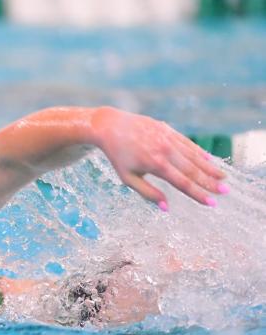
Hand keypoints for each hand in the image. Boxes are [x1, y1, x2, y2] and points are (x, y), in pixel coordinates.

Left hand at [91, 107, 226, 208]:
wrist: (111, 127)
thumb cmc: (118, 156)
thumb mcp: (128, 178)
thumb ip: (148, 192)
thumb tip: (166, 207)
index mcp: (155, 164)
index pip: (182, 183)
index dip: (198, 194)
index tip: (212, 203)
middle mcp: (165, 150)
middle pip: (193, 170)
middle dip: (210, 182)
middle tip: (225, 192)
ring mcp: (168, 138)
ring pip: (193, 155)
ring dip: (209, 168)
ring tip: (222, 178)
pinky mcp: (168, 130)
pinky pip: (187, 143)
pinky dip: (199, 153)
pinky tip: (209, 160)